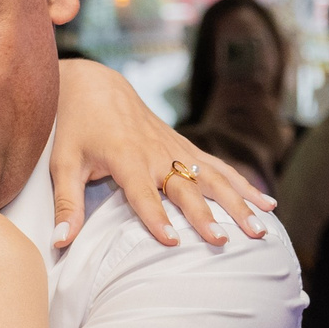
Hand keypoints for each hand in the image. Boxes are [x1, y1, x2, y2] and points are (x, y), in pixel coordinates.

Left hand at [51, 58, 272, 249]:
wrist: (97, 84)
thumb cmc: (75, 126)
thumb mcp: (63, 163)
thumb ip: (66, 204)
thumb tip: (60, 243)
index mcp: (124, 155)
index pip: (141, 192)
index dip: (155, 217)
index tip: (171, 241)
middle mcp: (156, 152)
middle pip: (185, 188)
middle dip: (206, 216)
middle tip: (223, 242)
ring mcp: (176, 149)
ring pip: (214, 178)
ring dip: (239, 204)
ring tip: (260, 229)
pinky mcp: (187, 148)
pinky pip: (221, 168)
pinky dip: (245, 185)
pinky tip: (268, 204)